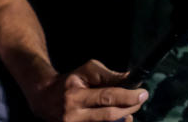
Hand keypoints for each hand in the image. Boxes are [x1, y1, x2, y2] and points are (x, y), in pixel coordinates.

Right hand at [30, 59, 147, 121]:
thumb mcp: (87, 70)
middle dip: (130, 107)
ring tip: (131, 109)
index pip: (106, 97)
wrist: (44, 98)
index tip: (143, 92)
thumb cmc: (70, 81)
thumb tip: (129, 79)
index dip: (127, 96)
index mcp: (75, 95)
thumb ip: (108, 75)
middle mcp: (73, 115)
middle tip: (141, 99)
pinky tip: (122, 117)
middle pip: (109, 115)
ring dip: (124, 117)